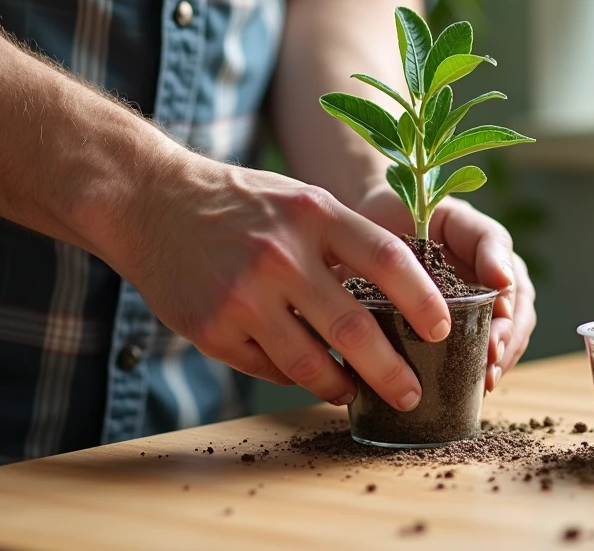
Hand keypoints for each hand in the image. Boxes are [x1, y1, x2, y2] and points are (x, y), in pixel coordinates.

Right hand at [102, 153, 451, 410]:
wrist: (151, 201)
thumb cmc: (240, 203)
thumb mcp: (299, 201)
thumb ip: (343, 242)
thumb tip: (397, 299)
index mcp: (313, 215)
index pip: (387, 260)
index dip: (423, 300)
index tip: (443, 330)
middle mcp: (281, 255)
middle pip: (354, 329)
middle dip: (392, 371)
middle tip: (412, 392)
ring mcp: (244, 296)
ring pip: (310, 364)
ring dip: (342, 387)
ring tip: (356, 392)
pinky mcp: (213, 329)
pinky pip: (269, 368)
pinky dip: (294, 377)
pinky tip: (306, 375)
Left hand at [354, 181, 536, 391]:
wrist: (369, 218)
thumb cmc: (413, 209)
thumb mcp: (452, 217)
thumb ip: (485, 242)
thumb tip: (505, 283)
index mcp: (495, 256)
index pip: (517, 292)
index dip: (511, 321)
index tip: (494, 342)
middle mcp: (491, 282)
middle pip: (515, 322)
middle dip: (506, 349)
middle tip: (490, 371)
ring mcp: (473, 304)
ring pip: (501, 339)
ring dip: (496, 364)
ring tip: (483, 384)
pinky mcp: (450, 323)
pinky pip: (471, 351)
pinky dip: (473, 370)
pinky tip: (467, 387)